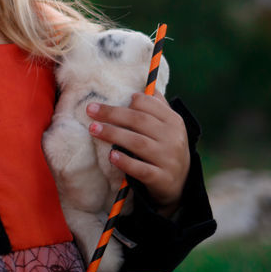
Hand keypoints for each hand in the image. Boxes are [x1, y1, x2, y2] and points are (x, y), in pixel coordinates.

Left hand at [86, 94, 189, 216]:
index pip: (150, 105)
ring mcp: (168, 159)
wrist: (180, 182)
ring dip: (114, 134)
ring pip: (138, 143)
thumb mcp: (168, 126)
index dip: (129, 100)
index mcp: (173, 121)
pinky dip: (126, 162)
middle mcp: (173, 138)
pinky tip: (112, 156)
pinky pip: (142, 169)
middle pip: (140, 121)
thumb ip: (157, 107)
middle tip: (90, 110)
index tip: (109, 99)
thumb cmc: (166, 147)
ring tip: (94, 129)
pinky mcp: (161, 178)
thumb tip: (142, 89)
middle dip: (113, 114)